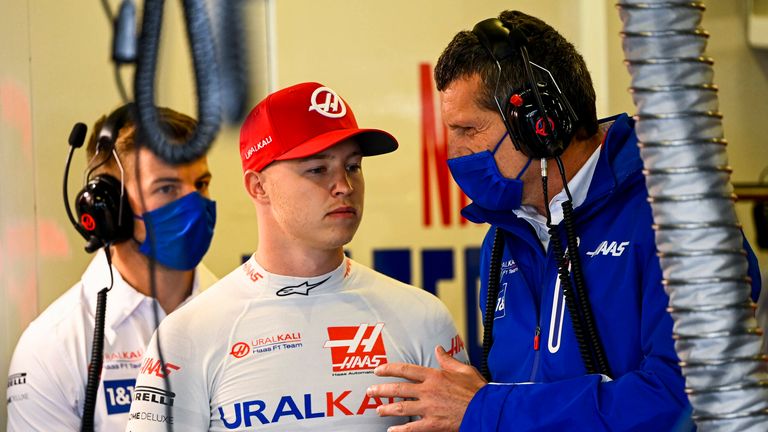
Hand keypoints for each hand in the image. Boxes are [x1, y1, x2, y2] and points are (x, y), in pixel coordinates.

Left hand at [367, 345, 486, 431]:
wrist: (485, 409)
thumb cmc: (476, 391)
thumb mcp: (463, 370)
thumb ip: (447, 360)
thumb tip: (439, 349)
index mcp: (434, 376)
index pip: (406, 370)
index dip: (389, 369)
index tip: (378, 370)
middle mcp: (428, 390)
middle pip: (398, 388)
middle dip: (381, 389)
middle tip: (370, 391)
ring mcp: (429, 407)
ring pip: (401, 407)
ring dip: (387, 409)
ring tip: (378, 410)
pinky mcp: (433, 423)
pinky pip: (412, 427)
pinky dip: (400, 430)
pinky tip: (392, 431)